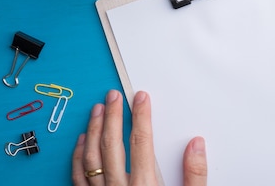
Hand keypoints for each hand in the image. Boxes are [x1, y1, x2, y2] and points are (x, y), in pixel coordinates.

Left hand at [72, 90, 207, 185]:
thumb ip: (195, 177)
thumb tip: (196, 145)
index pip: (142, 142)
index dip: (142, 116)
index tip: (141, 97)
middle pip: (112, 145)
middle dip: (113, 116)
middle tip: (113, 96)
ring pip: (90, 158)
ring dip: (92, 131)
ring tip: (96, 110)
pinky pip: (77, 178)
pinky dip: (78, 156)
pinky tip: (81, 142)